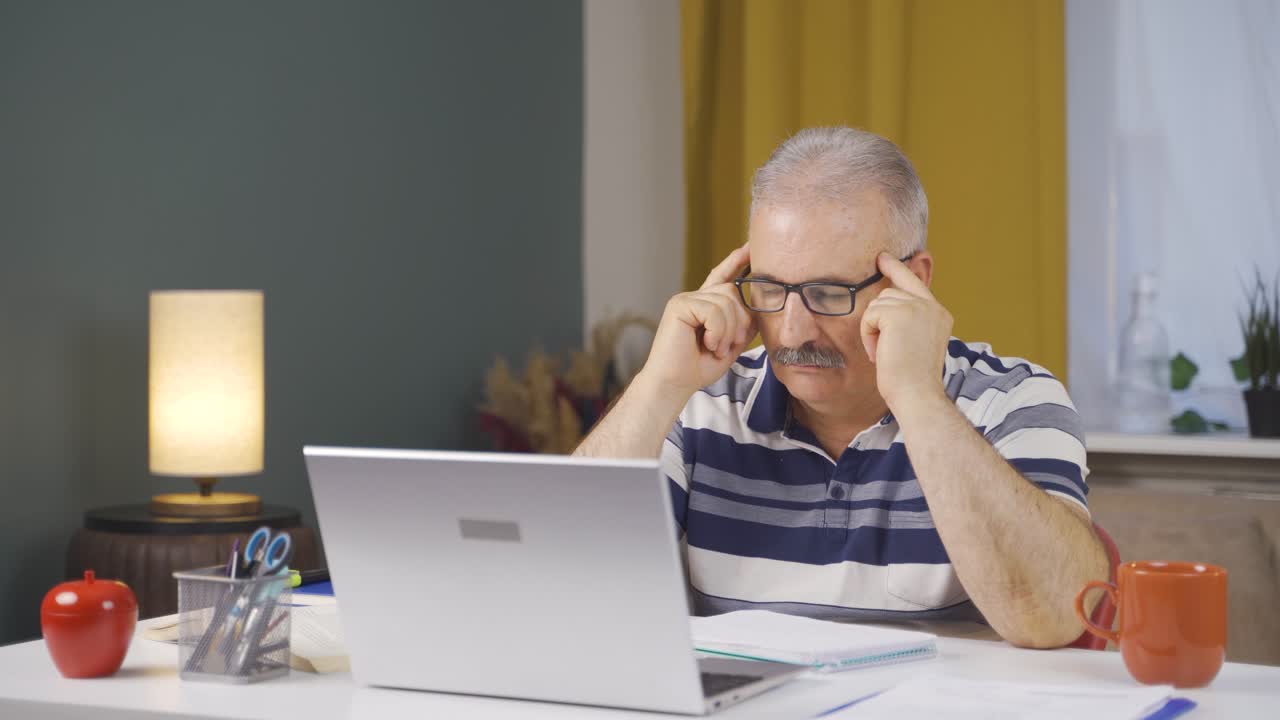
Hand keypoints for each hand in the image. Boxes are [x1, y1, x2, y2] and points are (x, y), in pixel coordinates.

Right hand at [638, 245, 756, 399]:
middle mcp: (694, 297)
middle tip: (726, 346)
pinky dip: (717, 331)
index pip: (723, 276)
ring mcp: (685, 300)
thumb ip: (742, 324)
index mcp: (705, 305)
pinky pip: (713, 310)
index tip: (749, 248)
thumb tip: (757, 307)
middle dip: (739, 321)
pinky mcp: (679, 306)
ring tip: (714, 348)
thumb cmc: (698, 368)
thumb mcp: (730, 343)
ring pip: (726, 301)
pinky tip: (707, 344)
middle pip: (733, 291)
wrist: (674, 384)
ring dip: (727, 331)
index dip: (736, 261)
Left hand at [860, 252, 952, 411]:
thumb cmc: (912, 379)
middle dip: (878, 319)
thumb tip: (885, 303)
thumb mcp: (916, 343)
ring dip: (873, 329)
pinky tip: (880, 353)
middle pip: (889, 294)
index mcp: (939, 314)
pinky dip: (868, 335)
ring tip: (885, 352)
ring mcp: (918, 308)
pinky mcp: (900, 314)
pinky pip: (870, 315)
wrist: (917, 394)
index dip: (897, 268)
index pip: (915, 283)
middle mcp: (932, 307)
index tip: (883, 257)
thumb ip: (909, 321)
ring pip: (878, 304)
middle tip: (884, 349)